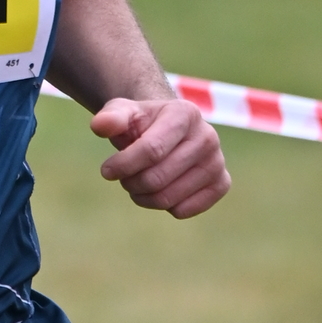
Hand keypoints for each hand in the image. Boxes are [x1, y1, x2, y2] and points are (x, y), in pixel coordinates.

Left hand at [89, 92, 230, 218]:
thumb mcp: (123, 112)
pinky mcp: (221, 184)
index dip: (123, 165)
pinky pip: (184, 210)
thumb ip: (110, 118)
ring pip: (168, 199)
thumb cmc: (142, 124)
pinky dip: (164, 207)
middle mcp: (208, 137)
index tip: (107, 170)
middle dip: (131, 183)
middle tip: (124, 178)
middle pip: (157, 178)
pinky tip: (160, 190)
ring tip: (138, 183)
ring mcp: (217, 162)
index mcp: (185, 114)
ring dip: (143, 197)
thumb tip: (99, 126)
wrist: (169, 131)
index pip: (151, 150)